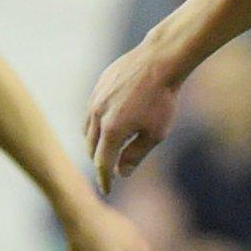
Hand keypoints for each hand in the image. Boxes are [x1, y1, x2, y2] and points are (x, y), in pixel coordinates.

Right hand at [84, 44, 182, 193]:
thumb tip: (122, 173)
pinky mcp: (99, 85)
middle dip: (99, 161)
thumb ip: (136, 155)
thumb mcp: (155, 133)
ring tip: (105, 149)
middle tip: (108, 170)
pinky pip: (91, 110)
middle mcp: (97, 115)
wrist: (161, 60)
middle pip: (91, 147)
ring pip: (87, 128)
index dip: (105, 179)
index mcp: (111, 130)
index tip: (107, 190)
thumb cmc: (163, 99)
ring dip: (94, 142)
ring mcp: (95, 98)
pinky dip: (96, 123)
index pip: (102, 163)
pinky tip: (108, 123)